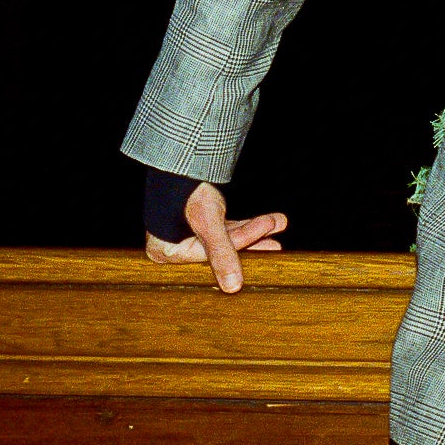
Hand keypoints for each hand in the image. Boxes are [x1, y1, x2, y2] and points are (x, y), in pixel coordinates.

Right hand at [142, 182, 287, 291]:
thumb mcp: (206, 221)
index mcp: (165, 252)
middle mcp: (175, 247)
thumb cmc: (186, 189)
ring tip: (278, 224)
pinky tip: (269, 222)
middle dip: (252, 241)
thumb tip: (233, 288)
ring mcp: (188, 234)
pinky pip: (227, 229)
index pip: (211, 256)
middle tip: (277, 245)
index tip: (269, 244)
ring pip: (226, 238)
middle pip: (220, 250)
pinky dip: (247, 224)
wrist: (181, 157)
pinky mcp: (200, 223)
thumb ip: (221, 252)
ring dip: (254, 230)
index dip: (240, 246)